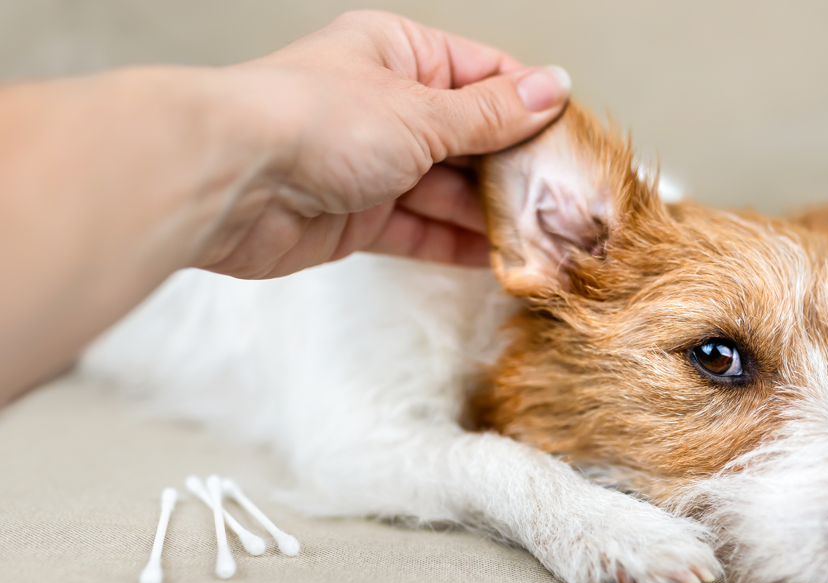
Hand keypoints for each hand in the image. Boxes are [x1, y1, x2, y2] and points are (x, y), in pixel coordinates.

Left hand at [193, 11, 569, 277]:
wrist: (228, 181)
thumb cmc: (311, 120)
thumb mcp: (421, 111)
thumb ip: (490, 114)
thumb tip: (551, 90)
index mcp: (397, 53)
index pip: (483, 76)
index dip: (531, 107)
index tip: (574, 140)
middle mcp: (384, 104)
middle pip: (469, 138)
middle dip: (515, 170)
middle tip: (567, 200)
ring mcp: (370, 163)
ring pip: (447, 190)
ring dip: (492, 215)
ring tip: (546, 237)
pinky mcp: (356, 217)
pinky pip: (420, 229)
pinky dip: (457, 244)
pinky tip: (500, 259)